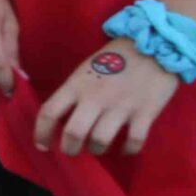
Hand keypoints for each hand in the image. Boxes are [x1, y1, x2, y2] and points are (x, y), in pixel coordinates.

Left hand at [32, 40, 179, 157]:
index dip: (41, 133)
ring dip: (96, 149)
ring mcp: (121, 106)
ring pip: (100, 141)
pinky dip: (128, 150)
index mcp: (76, 85)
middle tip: (72, 151)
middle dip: (69, 149)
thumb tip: (60, 117)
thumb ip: (74, 91)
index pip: (49, 112)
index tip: (42, 145)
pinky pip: (133, 141)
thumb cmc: (116, 58)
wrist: (155, 44)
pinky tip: (125, 149)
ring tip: (97, 147)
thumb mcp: (86, 70)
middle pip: (73, 133)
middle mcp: (95, 97)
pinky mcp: (145, 112)